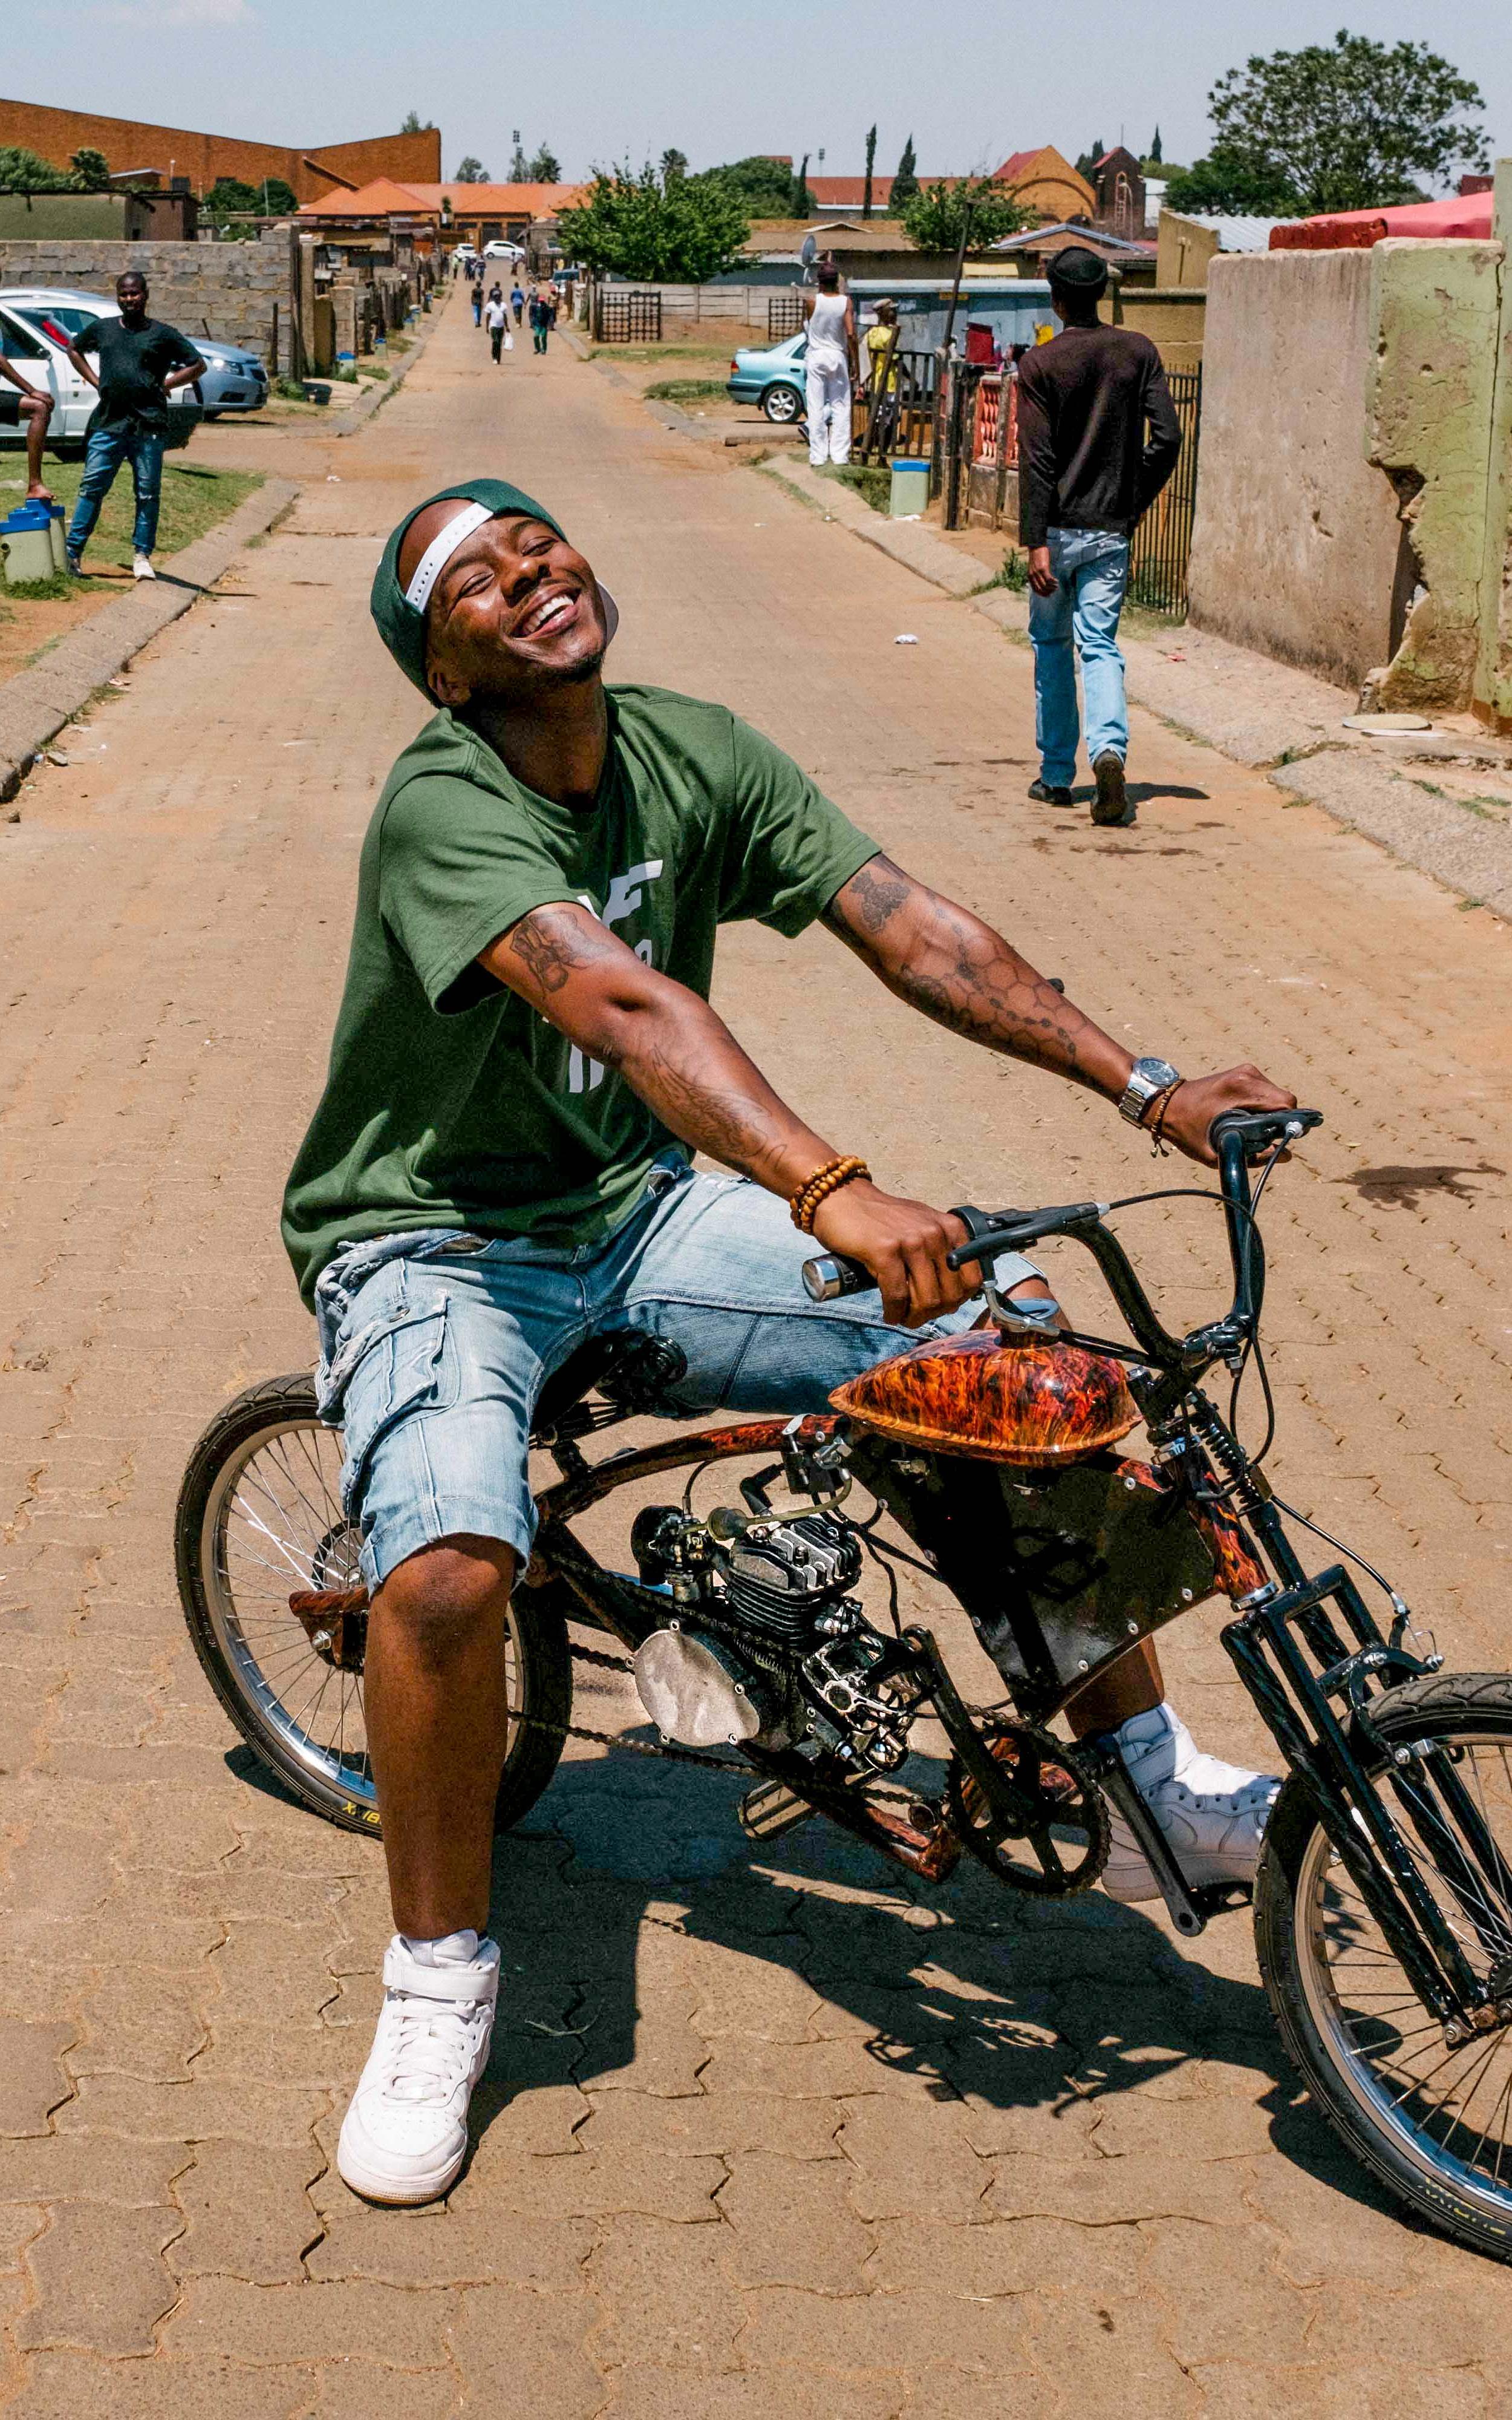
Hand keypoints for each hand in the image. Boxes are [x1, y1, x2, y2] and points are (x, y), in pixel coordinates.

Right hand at [809, 1180, 972, 1327]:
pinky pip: (897, 1296)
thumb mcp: (921, 1227)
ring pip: (926, 1299)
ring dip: (914, 1317)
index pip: (972, 1279)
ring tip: (903, 1318)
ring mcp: (912, 1241)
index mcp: (951, 1229)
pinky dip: (894, 1312)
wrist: (842, 1199)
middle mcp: (936, 1233)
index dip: (957, 1301)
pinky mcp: (886, 1251)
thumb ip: (940, 1252)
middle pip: (949, 1294)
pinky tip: (889, 1314)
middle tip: (916, 1317)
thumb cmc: (881, 1220)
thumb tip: (952, 1295)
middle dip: (933, 1314)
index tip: (940, 1307)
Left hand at [1027, 546, 1056, 595]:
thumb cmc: (1036, 555)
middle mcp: (1032, 575)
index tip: (1049, 595)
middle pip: (1041, 589)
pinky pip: (1049, 579)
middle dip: (1048, 592)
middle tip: (1054, 591)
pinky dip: (1053, 582)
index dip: (1043, 594)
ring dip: (1052, 587)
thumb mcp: (1034, 567)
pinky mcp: (1043, 568)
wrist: (1036, 545)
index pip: (1036, 589)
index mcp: (1030, 576)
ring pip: (1045, 585)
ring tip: (1057, 586)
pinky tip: (1057, 581)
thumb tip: (1043, 582)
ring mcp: (1037, 572)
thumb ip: (1036, 574)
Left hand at [1152, 1067, 1297, 1165]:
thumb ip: (1252, 1156)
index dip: (1290, 1124)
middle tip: (1262, 1137)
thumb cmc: (1186, 1129)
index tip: (1280, 1139)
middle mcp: (1247, 1075)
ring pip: (1277, 1096)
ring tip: (1250, 1127)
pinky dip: (1263, 1106)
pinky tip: (1245, 1117)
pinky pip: (1266, 1092)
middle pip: (1284, 1100)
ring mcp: (1246, 1071)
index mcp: (1241, 1089)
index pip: (1286, 1103)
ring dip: (1271, 1114)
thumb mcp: (1216, 1151)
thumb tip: (1285, 1155)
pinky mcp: (1244, 1073)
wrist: (1166, 1104)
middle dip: (1280, 1121)